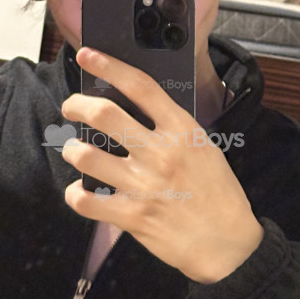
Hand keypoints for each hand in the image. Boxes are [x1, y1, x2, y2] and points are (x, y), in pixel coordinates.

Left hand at [60, 48, 263, 282]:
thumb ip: (174, 129)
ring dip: (72, 150)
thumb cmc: (218, 194)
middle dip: (77, 105)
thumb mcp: (204, 149)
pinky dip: (75, 195)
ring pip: (86, 155)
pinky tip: (80, 192)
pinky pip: (85, 200)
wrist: (228, 244)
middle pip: (103, 114)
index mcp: (182, 131)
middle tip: (71, 107)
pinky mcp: (132, 216)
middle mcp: (160, 153)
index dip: (109, 65)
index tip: (88, 54)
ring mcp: (143, 185)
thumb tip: (138, 109)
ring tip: (74, 151)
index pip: (140, 86)